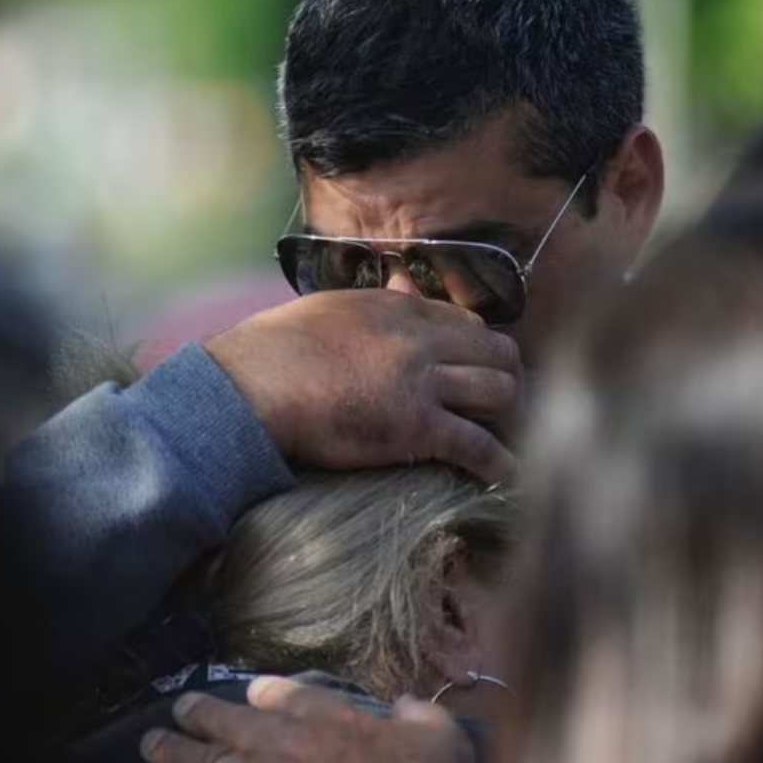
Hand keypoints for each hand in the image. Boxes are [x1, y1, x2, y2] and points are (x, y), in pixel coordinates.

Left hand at [140, 676, 475, 762]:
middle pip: (229, 720)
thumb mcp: (439, 734)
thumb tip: (405, 708)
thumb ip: (417, 714)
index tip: (253, 693)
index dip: (262, 692)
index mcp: (327, 716)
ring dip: (178, 752)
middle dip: (201, 712)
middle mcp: (287, 745)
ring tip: (153, 744)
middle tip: (178, 708)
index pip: (278, 692)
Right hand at [205, 290, 520, 482]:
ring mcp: (422, 382)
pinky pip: (478, 444)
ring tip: (510, 436)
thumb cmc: (275, 349)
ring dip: (511, 416)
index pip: (468, 323)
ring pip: (498, 392)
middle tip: (508, 405)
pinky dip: (499, 462)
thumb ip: (378, 301)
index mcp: (400, 309)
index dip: (481, 348)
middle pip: (496, 353)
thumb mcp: (333, 307)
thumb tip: (403, 287)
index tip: (481, 369)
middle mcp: (421, 340)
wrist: (251, 385)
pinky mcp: (416, 426)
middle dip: (509, 378)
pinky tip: (507, 475)